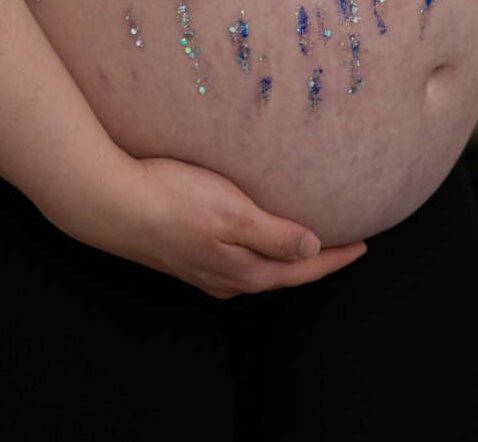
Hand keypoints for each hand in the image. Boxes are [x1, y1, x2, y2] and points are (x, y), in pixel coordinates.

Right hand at [82, 153, 366, 299]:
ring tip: (302, 234)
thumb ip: (276, 235)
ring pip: (258, 265)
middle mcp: (227, 278)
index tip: (365, 244)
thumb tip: (314, 249)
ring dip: (284, 253)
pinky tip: (252, 230)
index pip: (304, 268)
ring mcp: (204, 269)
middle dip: (313, 259)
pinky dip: (256, 246)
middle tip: (341, 240)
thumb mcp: (234, 214)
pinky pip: (236, 256)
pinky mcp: (186, 252)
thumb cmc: (174, 200)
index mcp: (245, 271)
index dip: (337, 256)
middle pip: (283, 271)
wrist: (112, 204)